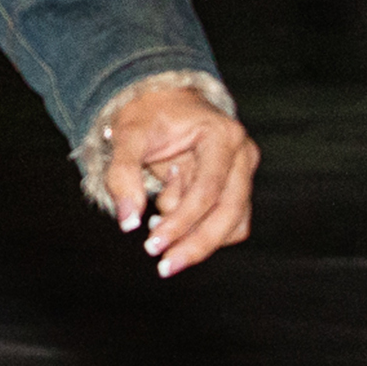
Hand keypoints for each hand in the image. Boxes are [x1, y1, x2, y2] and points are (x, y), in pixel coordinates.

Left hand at [100, 87, 259, 276]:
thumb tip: (128, 223)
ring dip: (198, 238)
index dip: (180, 224)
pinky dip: (202, 230)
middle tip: (164, 266)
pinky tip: (169, 219)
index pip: (207, 191)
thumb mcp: (127, 135)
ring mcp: (244, 172)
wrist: (163, 99)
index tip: (152, 246)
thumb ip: (122, 174)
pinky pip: (229, 223)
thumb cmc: (148, 114)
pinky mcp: (238, 187)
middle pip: (230, 214)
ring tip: (158, 228)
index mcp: (222, 136)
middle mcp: (242, 154)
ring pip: (235, 224)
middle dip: (195, 244)